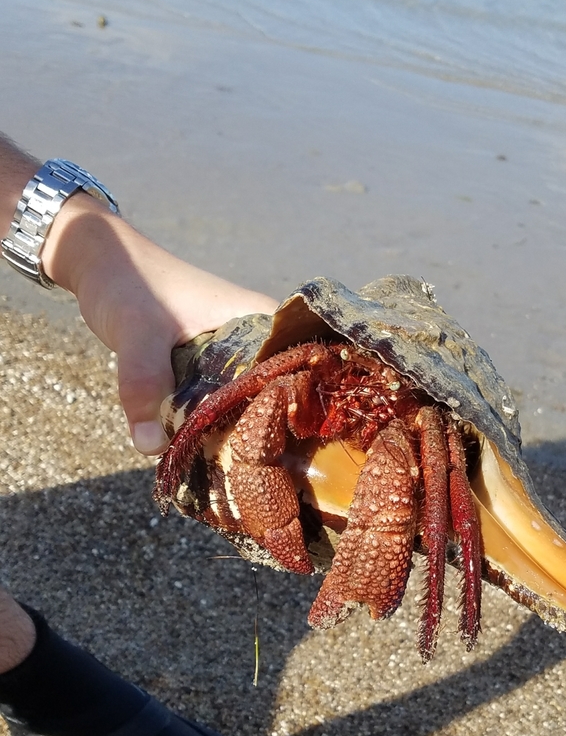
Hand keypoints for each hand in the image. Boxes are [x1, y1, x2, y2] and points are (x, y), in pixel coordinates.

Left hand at [44, 193, 278, 453]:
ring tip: (238, 475)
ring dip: (236, 435)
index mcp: (259, 320)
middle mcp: (256, 340)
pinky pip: (219, 405)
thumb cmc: (128, 281)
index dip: (296, 412)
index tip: (289, 453)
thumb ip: (144, 384)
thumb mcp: (137, 333)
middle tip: (260, 475)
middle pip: (275, 397)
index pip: (298, 371)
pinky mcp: (210, 370)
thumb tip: (150, 446)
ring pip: (245, 405)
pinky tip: (209, 457)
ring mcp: (233, 357)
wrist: (98, 260)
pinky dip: (211, 427)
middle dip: (265, 435)